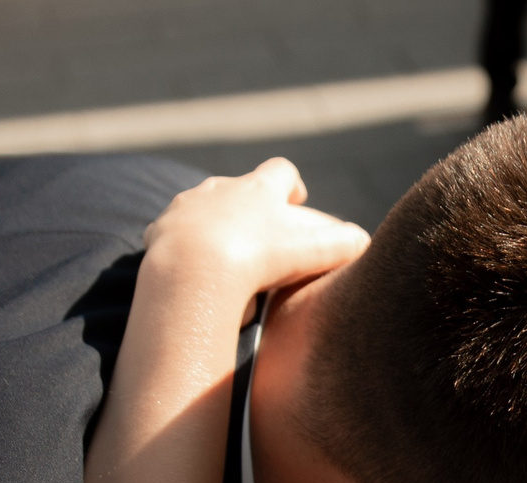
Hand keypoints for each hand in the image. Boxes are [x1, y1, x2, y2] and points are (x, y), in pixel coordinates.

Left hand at [144, 158, 368, 298]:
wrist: (196, 266)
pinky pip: (172, 231)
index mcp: (258, 189)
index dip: (291, 185)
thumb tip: (365, 241)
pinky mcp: (161, 228)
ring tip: (221, 252)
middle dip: (248, 204)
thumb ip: (342, 244)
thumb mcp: (311, 251)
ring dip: (212, 222)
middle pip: (237, 185)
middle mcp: (220, 188)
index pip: (280, 172)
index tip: (296, 199)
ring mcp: (188, 205)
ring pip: (201, 205)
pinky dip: (183, 245)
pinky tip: (188, 266)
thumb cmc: (259, 258)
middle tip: (259, 232)